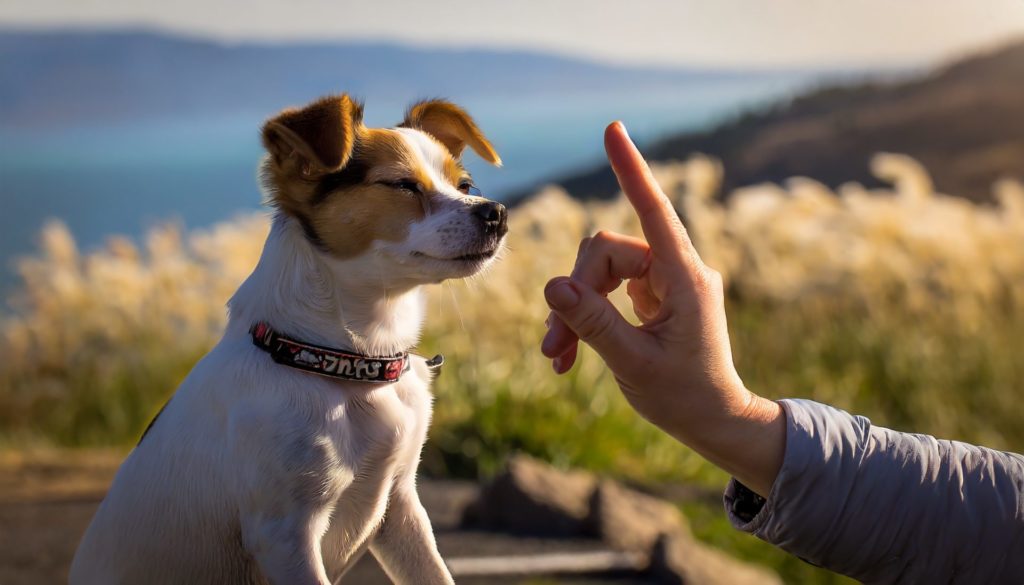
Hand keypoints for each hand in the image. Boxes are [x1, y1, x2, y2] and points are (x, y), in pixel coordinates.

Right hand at [540, 122, 784, 495]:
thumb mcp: (633, 364)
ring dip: (573, 311)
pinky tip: (567, 357)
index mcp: (686, 278)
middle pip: (605, 253)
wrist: (715, 423)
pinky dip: (584, 320)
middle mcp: (677, 271)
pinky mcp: (653, 298)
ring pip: (599, 272)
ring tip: (557, 356)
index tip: (613, 129)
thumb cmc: (685, 397)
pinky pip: (605, 292)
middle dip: (574, 294)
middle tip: (553, 345)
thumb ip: (593, 323)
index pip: (654, 211)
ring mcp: (664, 284)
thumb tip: (553, 284)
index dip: (632, 170)